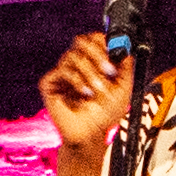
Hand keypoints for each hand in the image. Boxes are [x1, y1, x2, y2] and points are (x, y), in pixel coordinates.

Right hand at [39, 32, 124, 157]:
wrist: (90, 136)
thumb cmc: (104, 115)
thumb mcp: (123, 90)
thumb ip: (126, 68)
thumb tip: (125, 48)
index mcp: (91, 62)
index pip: (94, 39)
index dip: (104, 42)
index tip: (116, 53)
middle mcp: (75, 64)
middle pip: (82, 41)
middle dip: (98, 55)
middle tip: (109, 71)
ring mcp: (61, 73)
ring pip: (74, 56)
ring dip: (91, 74)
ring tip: (98, 91)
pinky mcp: (49, 83)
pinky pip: (63, 70)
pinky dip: (77, 81)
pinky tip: (86, 94)